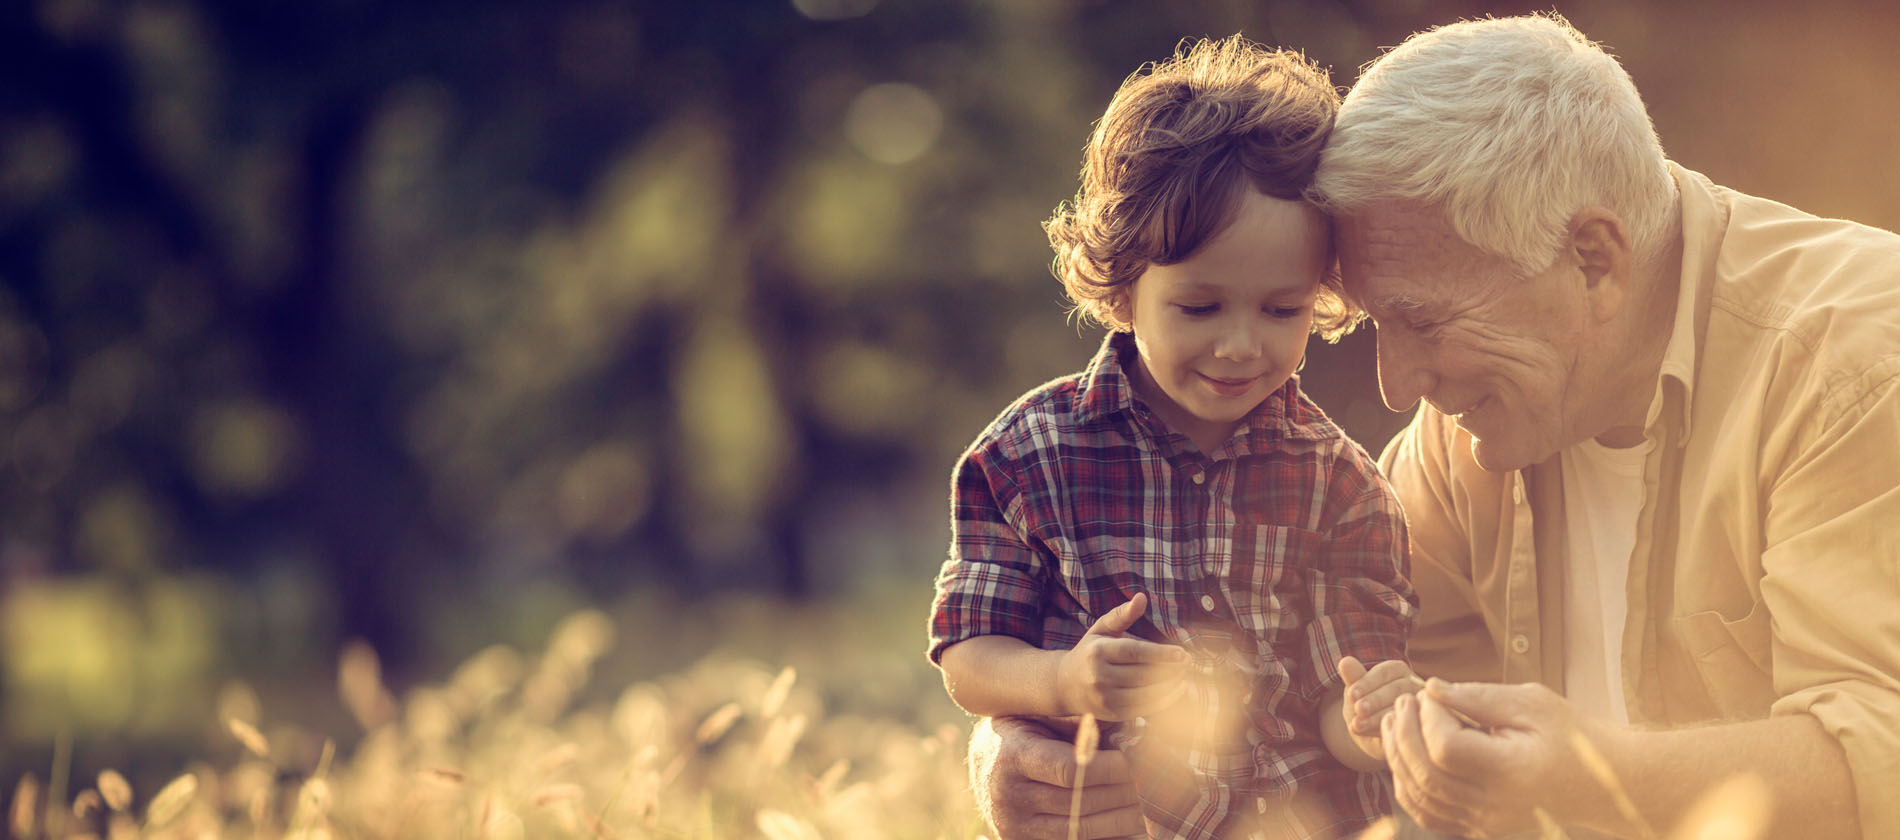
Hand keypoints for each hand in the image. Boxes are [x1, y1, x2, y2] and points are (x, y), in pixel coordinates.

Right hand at [968, 716, 1143, 839]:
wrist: (985, 764)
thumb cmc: (1024, 731)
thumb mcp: (1040, 716)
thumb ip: (1076, 723)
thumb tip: (1129, 730)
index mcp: (1013, 755)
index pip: (1069, 768)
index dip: (1109, 768)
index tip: (1134, 761)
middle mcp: (1008, 794)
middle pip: (1079, 802)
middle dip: (1122, 795)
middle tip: (1152, 784)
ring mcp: (1013, 825)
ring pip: (1080, 831)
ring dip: (1120, 822)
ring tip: (1147, 808)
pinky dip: (1106, 839)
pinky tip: (1130, 830)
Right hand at [1056, 592, 1188, 720]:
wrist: (1065, 686)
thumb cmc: (1090, 652)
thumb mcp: (1101, 630)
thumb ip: (1121, 614)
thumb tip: (1141, 597)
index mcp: (1097, 652)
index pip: (1134, 652)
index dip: (1161, 653)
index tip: (1182, 652)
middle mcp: (1099, 676)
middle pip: (1142, 674)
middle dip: (1170, 669)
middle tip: (1188, 662)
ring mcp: (1105, 698)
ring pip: (1146, 694)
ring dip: (1170, 686)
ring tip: (1185, 675)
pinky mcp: (1112, 714)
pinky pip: (1144, 709)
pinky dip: (1164, 701)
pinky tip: (1177, 690)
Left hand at [1337, 656, 1419, 758]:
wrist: (1372, 738)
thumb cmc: (1365, 708)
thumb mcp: (1357, 693)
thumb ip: (1353, 678)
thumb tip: (1344, 661)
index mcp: (1399, 671)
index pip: (1387, 671)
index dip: (1368, 682)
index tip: (1351, 694)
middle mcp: (1415, 686)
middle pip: (1399, 688)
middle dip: (1375, 699)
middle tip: (1358, 709)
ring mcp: (1422, 706)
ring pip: (1405, 708)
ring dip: (1378, 717)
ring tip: (1357, 725)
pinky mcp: (1422, 727)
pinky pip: (1410, 727)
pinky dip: (1389, 731)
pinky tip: (1371, 734)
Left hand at [1382, 679, 1625, 837]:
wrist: (1601, 783)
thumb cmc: (1570, 735)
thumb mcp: (1531, 704)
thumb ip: (1478, 697)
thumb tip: (1430, 688)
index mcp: (1511, 771)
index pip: (1446, 748)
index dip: (1428, 718)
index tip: (1428, 694)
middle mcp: (1495, 806)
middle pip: (1426, 775)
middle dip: (1404, 735)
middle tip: (1402, 703)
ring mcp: (1486, 824)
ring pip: (1422, 799)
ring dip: (1398, 759)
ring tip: (1395, 724)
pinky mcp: (1481, 830)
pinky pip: (1431, 816)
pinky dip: (1409, 788)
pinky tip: (1404, 757)